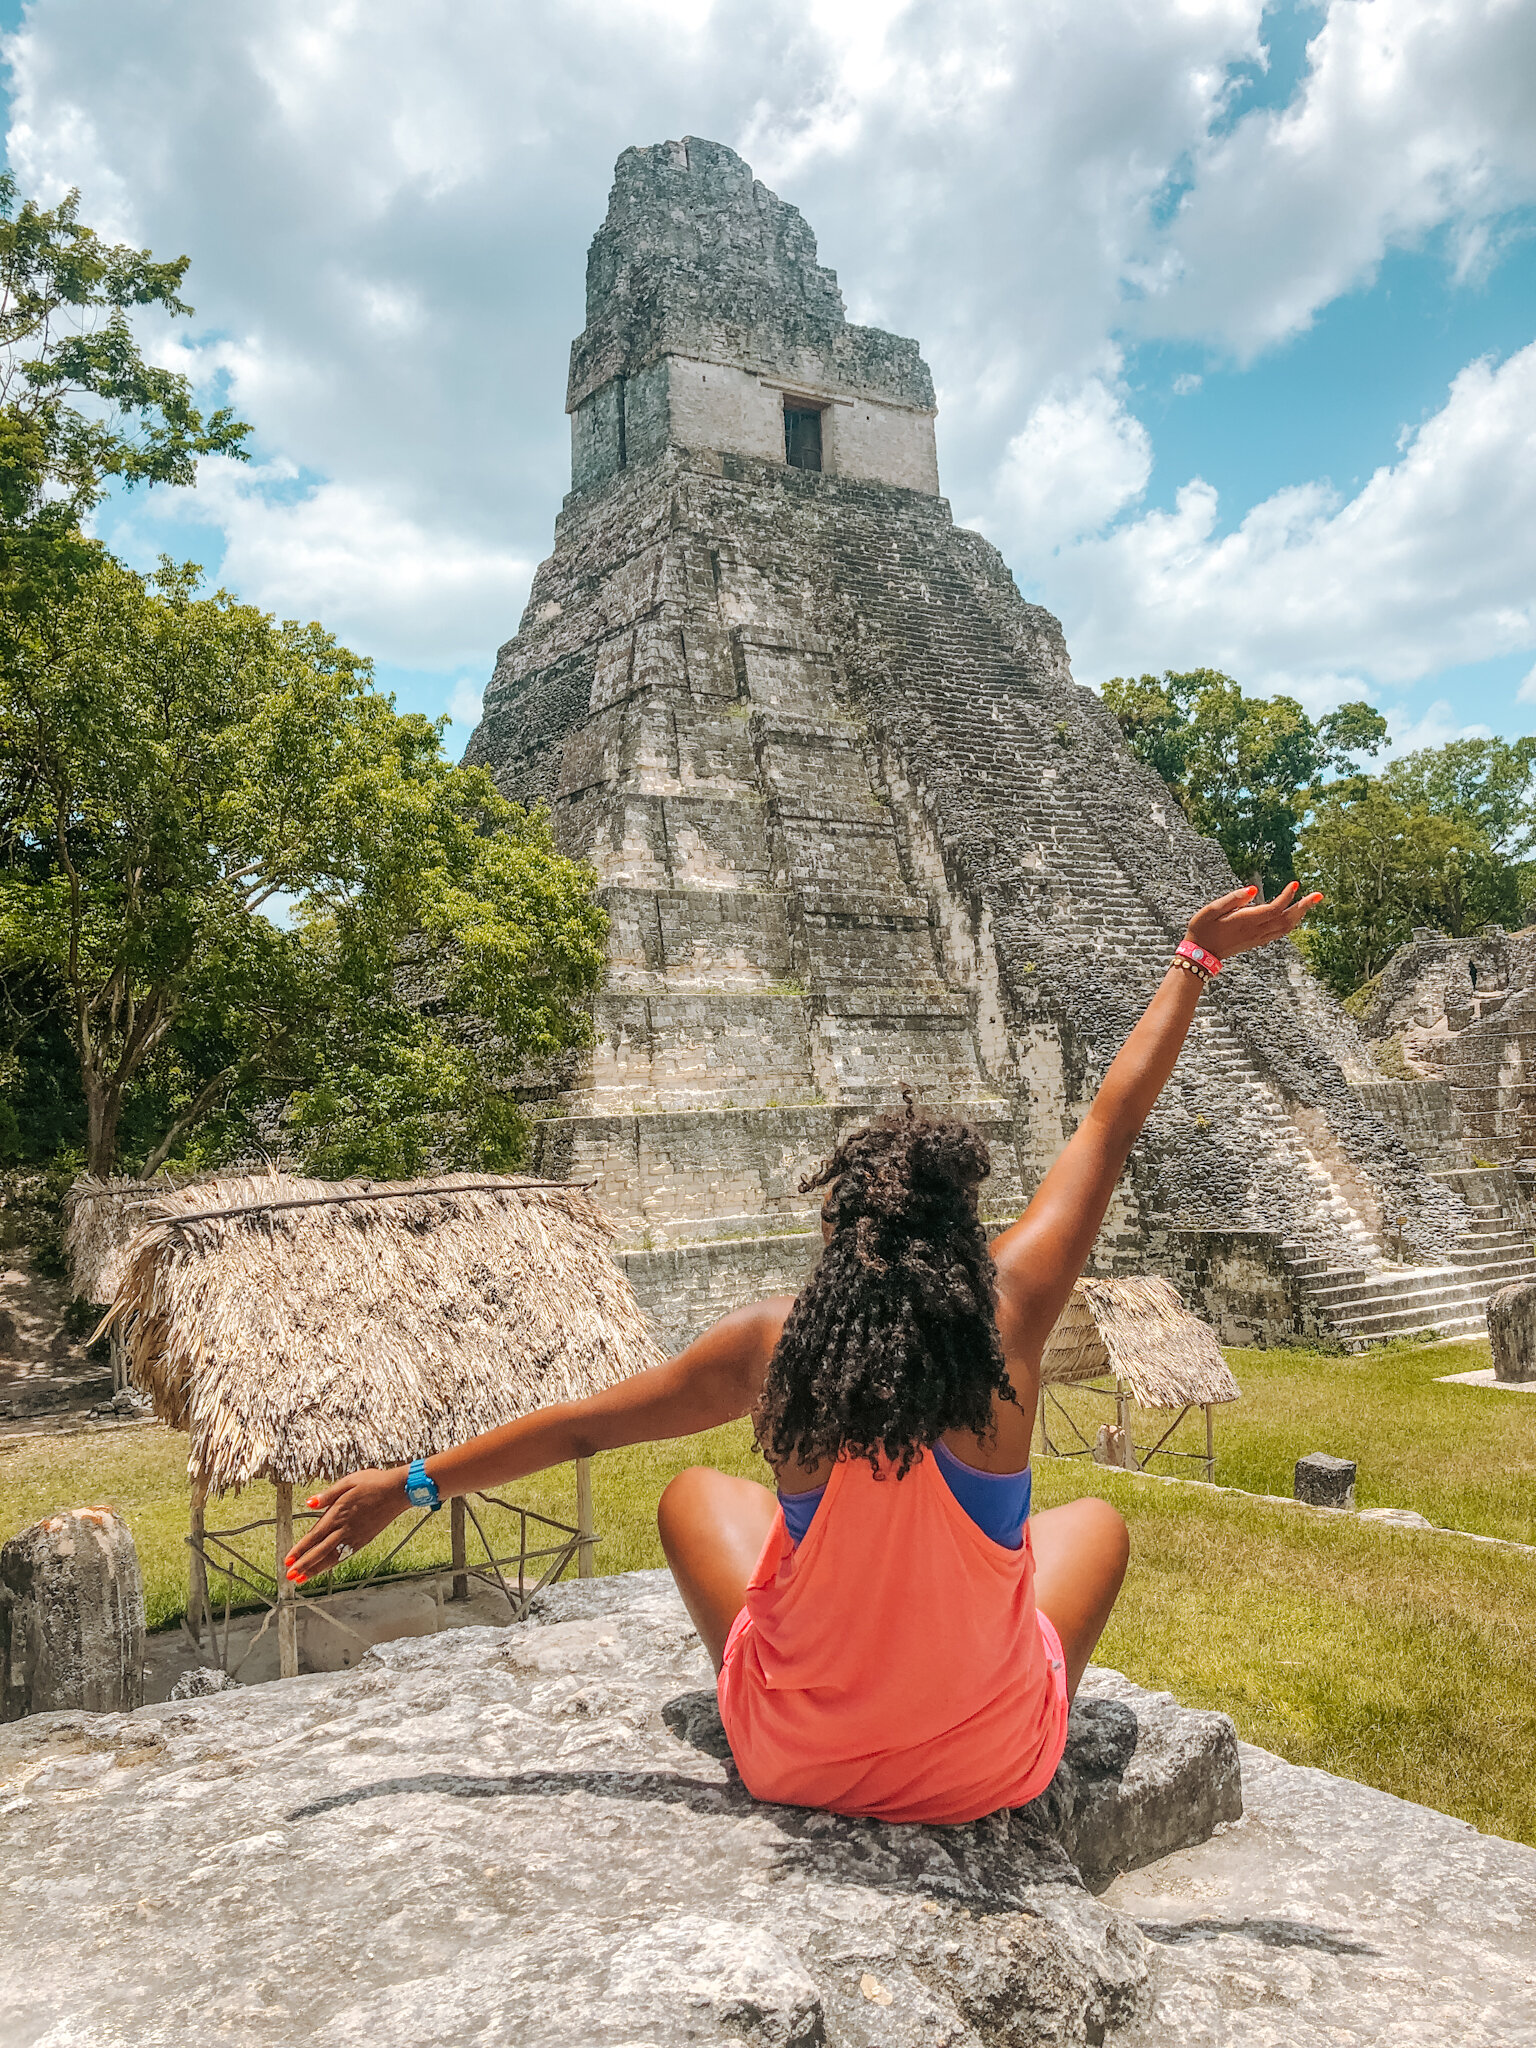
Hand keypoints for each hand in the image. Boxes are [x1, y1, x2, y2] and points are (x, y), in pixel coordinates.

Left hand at [284, 1468, 407, 1582]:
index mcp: (339, 1513)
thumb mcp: (348, 1482)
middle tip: (290, 1575)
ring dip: (315, 1569)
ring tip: (302, 1578)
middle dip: (304, 1565)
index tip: (288, 1559)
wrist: (398, 1491)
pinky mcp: (364, 1540)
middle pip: (320, 1551)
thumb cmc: (373, 1482)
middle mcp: (345, 1528)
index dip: (300, 1549)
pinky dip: (332, 1564)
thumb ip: (327, 1495)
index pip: (314, 1536)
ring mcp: (355, 1536)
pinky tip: (325, 1568)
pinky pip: (345, 1555)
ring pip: (332, 1557)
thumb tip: (309, 1502)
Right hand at [1186, 880, 1321, 961]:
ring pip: (1286, 928)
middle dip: (1304, 906)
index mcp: (1246, 921)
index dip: (1287, 896)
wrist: (1199, 955)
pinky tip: (1295, 916)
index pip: (1274, 908)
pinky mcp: (1257, 942)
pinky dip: (1291, 923)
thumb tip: (1254, 889)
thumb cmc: (1203, 929)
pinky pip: (1280, 933)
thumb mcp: (1211, 909)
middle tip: (1319, 895)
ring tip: (1311, 902)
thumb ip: (1233, 899)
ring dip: (1300, 915)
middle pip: (1287, 919)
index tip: (1295, 883)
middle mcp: (1256, 931)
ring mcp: (1258, 938)